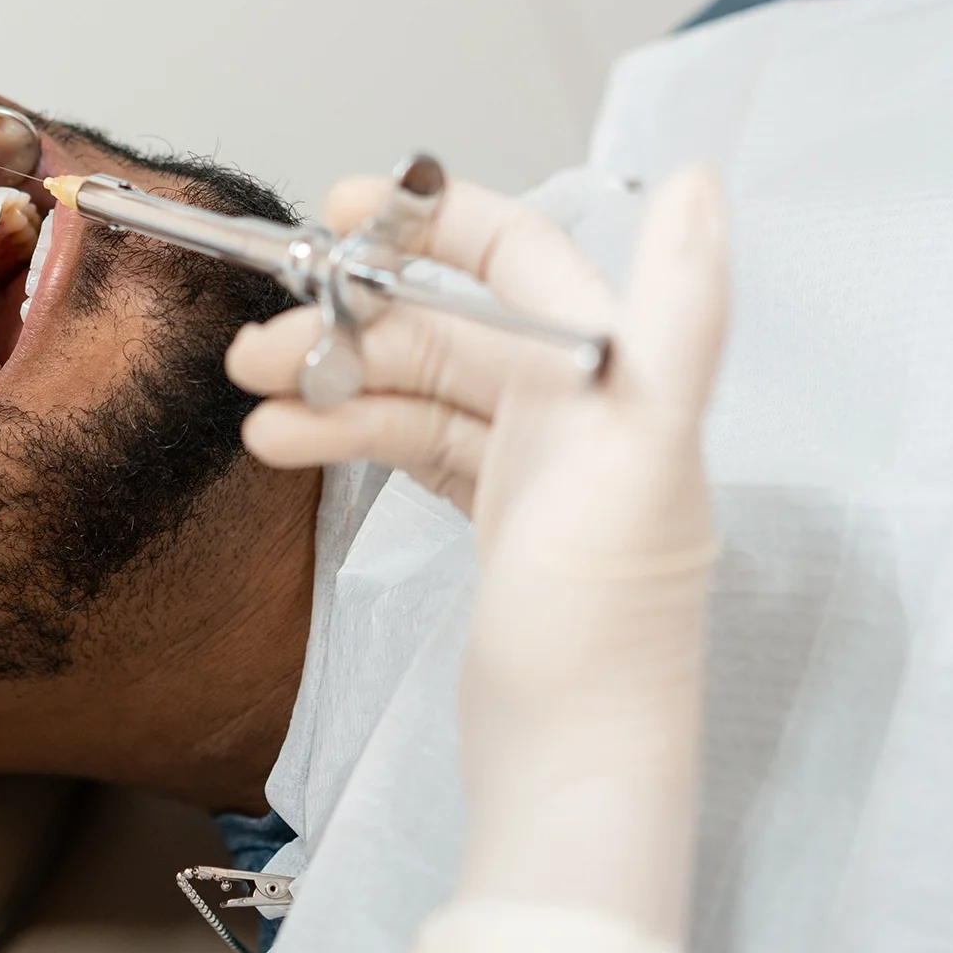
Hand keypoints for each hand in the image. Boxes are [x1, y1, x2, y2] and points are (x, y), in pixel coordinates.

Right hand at [227, 167, 728, 941]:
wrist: (570, 771)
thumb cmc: (601, 624)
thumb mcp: (641, 454)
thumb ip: (679, 311)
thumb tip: (699, 180)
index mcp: (616, 376)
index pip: (519, 257)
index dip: (429, 224)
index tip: (333, 213)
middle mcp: (583, 411)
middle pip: (448, 328)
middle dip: (350, 324)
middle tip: (255, 350)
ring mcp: (537, 471)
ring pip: (418, 391)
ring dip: (332, 386)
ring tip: (254, 410)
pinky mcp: (497, 525)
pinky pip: (413, 449)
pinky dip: (348, 438)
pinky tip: (284, 447)